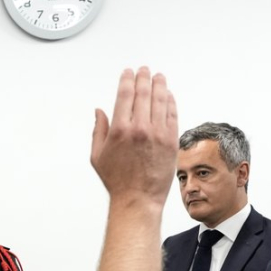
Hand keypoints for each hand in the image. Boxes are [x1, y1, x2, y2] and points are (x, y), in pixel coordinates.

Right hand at [91, 67, 177, 206]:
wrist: (138, 199)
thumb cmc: (118, 181)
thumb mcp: (97, 155)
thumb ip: (98, 130)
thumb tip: (100, 111)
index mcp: (120, 129)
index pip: (125, 94)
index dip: (127, 79)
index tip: (128, 73)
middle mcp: (140, 128)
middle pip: (144, 93)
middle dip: (144, 78)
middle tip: (144, 71)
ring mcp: (158, 134)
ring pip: (161, 100)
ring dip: (160, 85)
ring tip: (159, 77)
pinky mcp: (171, 141)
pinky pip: (172, 114)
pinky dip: (171, 102)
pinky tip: (168, 96)